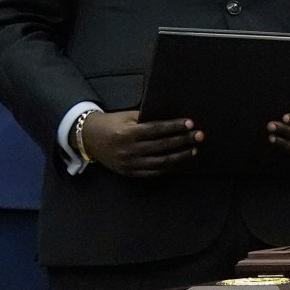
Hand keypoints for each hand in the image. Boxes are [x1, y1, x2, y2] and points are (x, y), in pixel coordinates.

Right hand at [79, 109, 200, 177]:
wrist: (89, 139)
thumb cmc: (112, 123)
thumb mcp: (127, 117)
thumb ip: (147, 119)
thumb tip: (173, 119)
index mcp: (127, 133)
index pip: (156, 129)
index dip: (174, 126)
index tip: (190, 123)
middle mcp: (129, 150)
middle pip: (162, 146)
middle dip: (183, 140)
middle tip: (200, 135)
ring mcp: (130, 164)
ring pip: (161, 162)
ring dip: (180, 156)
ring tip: (194, 149)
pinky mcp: (130, 173)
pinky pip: (154, 172)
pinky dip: (169, 167)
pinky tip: (180, 161)